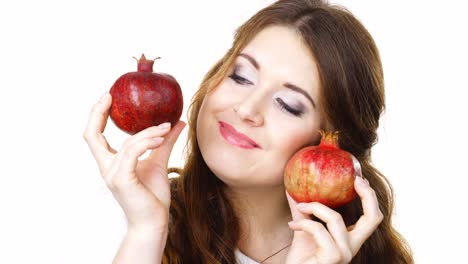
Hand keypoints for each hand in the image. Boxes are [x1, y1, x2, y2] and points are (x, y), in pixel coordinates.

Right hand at [83, 92, 185, 231]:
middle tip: (110, 96)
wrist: (154, 222)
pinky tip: (161, 136)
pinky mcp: (123, 180)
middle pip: (92, 136)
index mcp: (111, 163)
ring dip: (147, 132)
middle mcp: (107, 168)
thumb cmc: (153, 196)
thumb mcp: (159, 162)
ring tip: (166, 126)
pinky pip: (132, 153)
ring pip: (126, 143)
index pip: (94, 136)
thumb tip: (177, 122)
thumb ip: (163, 143)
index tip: (107, 97)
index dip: (96, 116)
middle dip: (97, 113)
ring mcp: (113, 175)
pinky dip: (147, 142)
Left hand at [285, 176, 383, 263]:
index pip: (372, 218)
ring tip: (299, 207)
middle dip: (368, 195)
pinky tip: (292, 225)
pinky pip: (318, 230)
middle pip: (373, 218)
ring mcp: (344, 254)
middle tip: (355, 180)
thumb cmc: (300, 259)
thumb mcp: (302, 230)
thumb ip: (303, 211)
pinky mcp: (332, 258)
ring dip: (314, 207)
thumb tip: (293, 188)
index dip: (370, 197)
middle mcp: (351, 248)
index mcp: (349, 240)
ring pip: (335, 218)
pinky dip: (303, 223)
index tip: (358, 178)